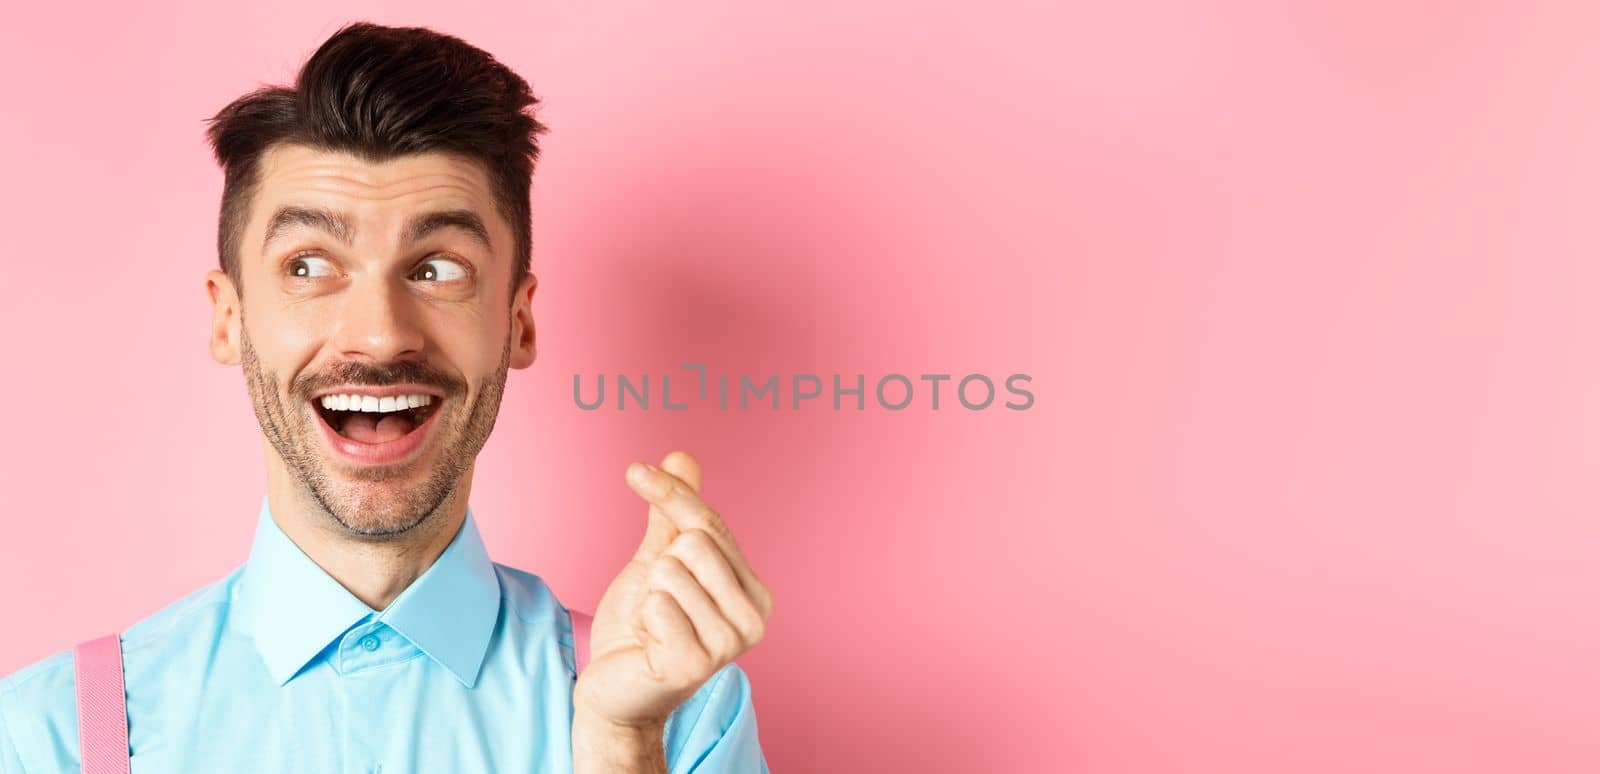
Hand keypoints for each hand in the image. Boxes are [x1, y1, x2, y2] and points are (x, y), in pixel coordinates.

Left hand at [574, 450, 774, 730]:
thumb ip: (674, 514)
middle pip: (694, 541)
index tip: (635, 470)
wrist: (615, 690)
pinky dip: (641, 620)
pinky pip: (657, 604)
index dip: (670, 493)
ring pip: (671, 570)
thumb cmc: (642, 627)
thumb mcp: (657, 561)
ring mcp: (729, 644)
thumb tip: (682, 456)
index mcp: (754, 591)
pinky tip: (649, 646)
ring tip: (654, 627)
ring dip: (648, 597)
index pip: (710, 521)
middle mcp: (754, 618)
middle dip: (659, 567)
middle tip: (658, 605)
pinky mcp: (696, 664)